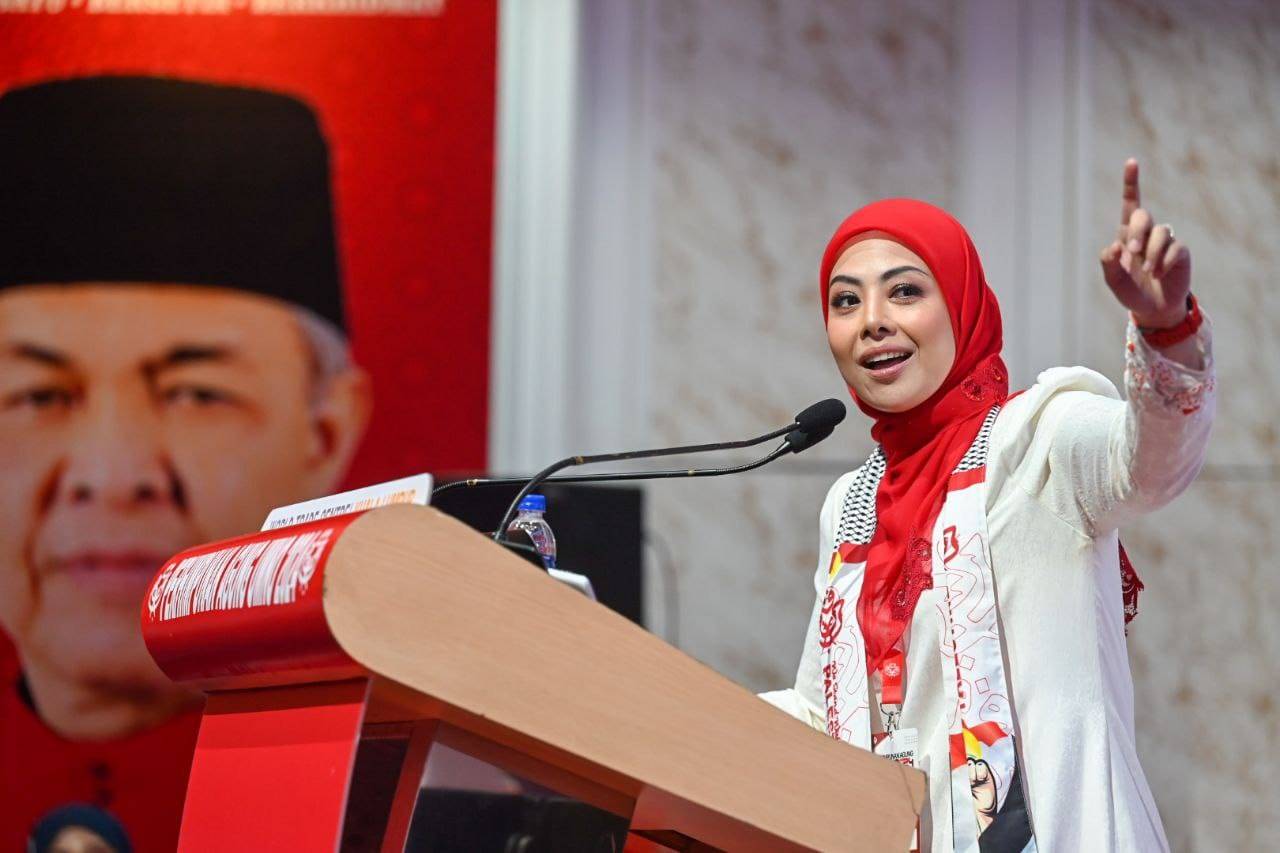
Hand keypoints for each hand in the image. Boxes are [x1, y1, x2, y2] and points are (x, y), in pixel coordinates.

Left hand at [1099, 159, 1191, 328]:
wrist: (1153, 309)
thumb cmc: (1131, 291)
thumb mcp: (1114, 280)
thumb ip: (1108, 264)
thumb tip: (1113, 246)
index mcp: (1127, 234)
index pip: (1130, 203)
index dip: (1131, 183)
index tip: (1132, 162)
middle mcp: (1147, 234)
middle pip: (1142, 215)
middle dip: (1137, 231)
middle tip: (1132, 252)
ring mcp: (1165, 241)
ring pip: (1161, 232)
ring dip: (1151, 253)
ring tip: (1147, 271)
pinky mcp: (1180, 252)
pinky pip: (1174, 249)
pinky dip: (1164, 263)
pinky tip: (1158, 275)